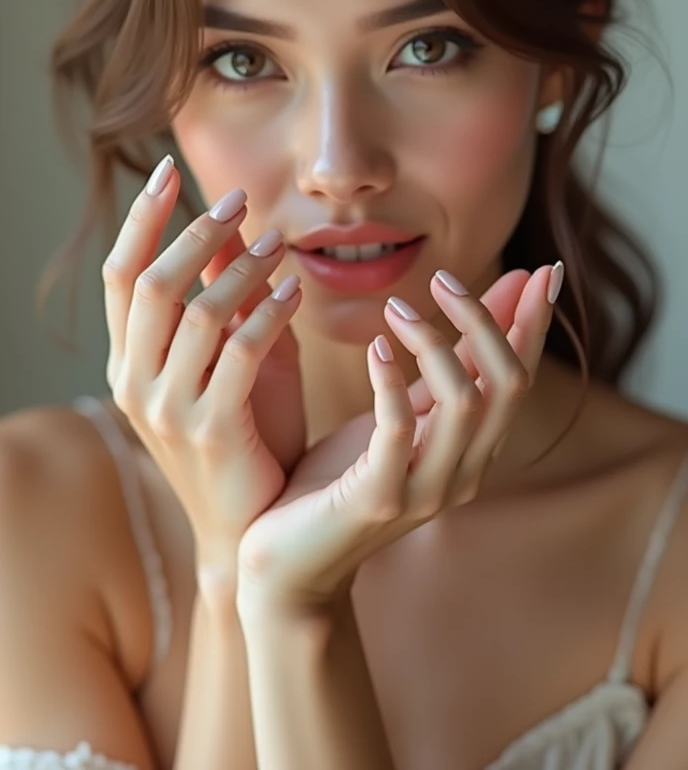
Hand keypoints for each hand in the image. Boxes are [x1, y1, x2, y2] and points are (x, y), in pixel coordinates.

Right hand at [102, 156, 305, 574]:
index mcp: (128, 362)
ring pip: (197, 312)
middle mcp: (133, 381)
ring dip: (242, 269)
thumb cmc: (245, 436)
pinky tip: (295, 291)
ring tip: (278, 243)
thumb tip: (234, 230)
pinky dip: (269, 312)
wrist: (248, 527)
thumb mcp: (229, 360)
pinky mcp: (211, 428)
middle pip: (152, 284)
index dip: (142, 220)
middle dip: (195, 232)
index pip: (121, 275)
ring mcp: (167, 408)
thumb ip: (226, 300)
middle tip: (239, 199)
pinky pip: (240, 351)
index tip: (169, 171)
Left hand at [234, 264, 561, 617]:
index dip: (531, 324)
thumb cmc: (336, 485)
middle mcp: (464, 472)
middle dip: (487, 321)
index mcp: (471, 452)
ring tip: (398, 309)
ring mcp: (426, 491)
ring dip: (435, 343)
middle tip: (444, 278)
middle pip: (508, 384)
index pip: (517, 378)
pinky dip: (392, 380)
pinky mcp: (379, 500)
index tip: (540, 269)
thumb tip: (471, 317)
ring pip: (465, 402)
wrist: (286, 567)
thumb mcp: (397, 420)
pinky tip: (378, 346)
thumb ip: (438, 377)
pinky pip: (400, 430)